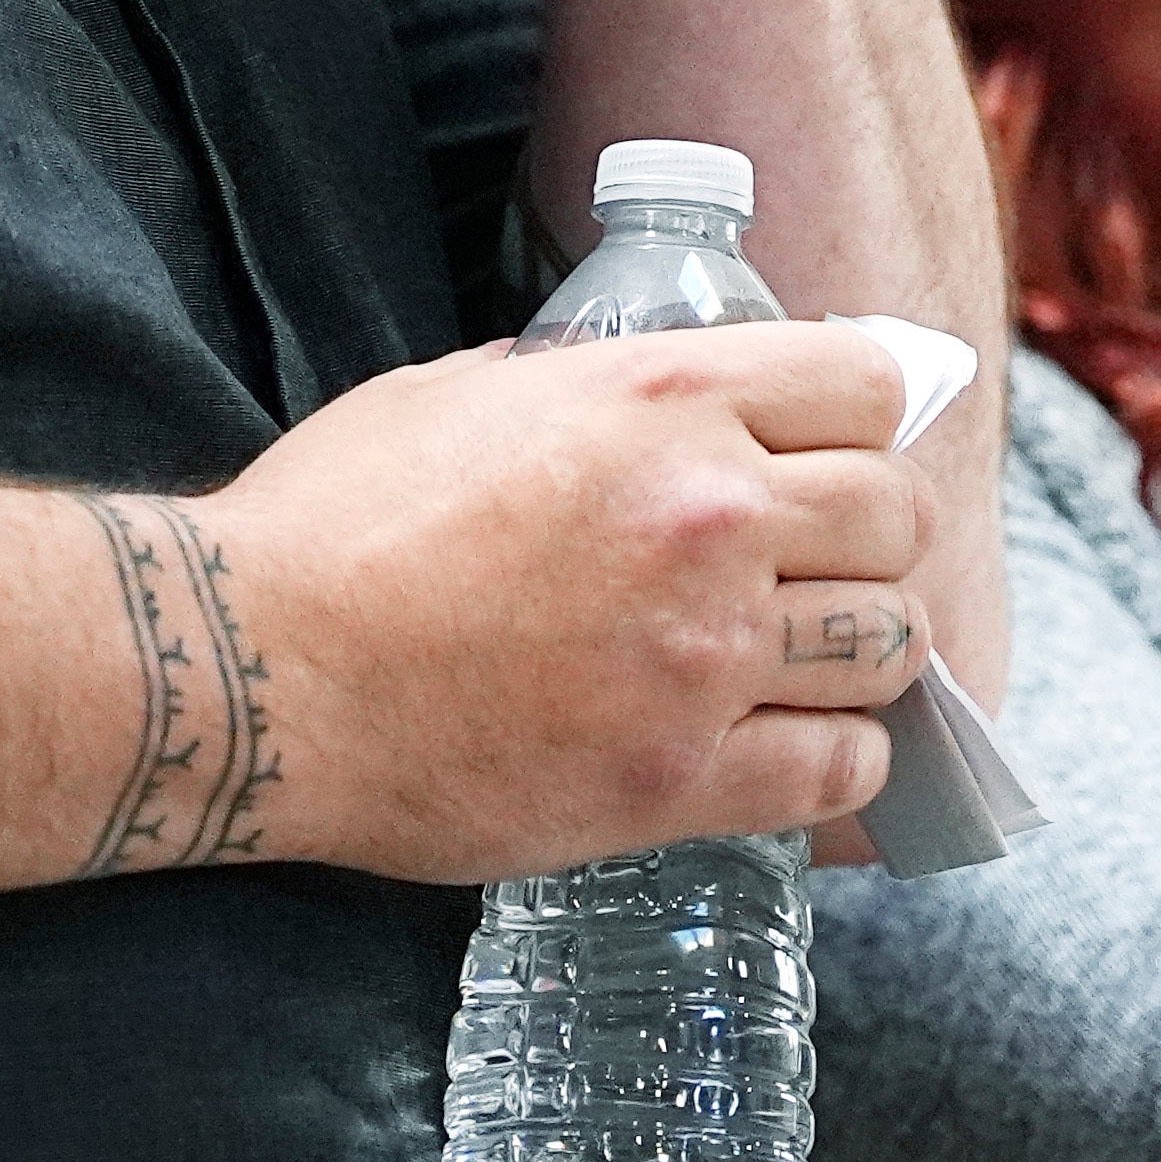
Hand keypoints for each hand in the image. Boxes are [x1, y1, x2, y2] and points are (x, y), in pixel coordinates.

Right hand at [202, 321, 936, 882]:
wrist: (259, 669)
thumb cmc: (335, 522)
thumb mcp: (462, 391)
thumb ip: (585, 391)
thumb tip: (653, 399)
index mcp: (661, 399)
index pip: (869, 382)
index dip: (861, 413)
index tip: (837, 445)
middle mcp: (710, 516)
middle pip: (901, 515)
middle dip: (873, 535)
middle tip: (825, 563)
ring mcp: (705, 655)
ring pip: (892, 643)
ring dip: (864, 649)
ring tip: (814, 660)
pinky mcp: (683, 779)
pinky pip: (843, 771)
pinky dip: (839, 761)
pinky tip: (792, 747)